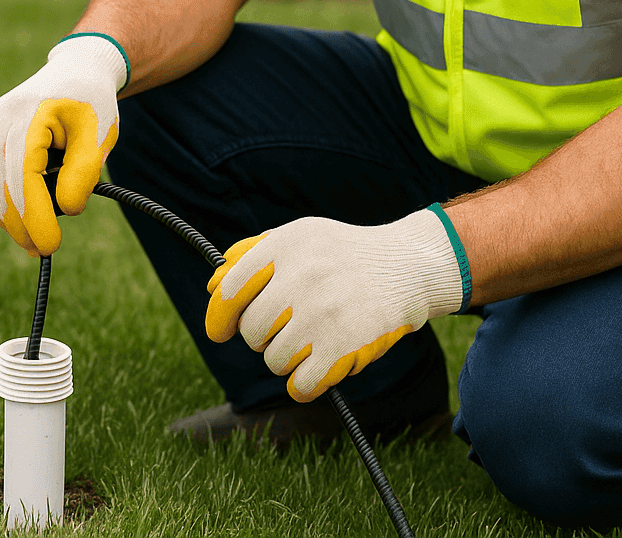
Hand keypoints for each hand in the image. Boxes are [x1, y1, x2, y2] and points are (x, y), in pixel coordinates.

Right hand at [0, 34, 126, 254]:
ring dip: (8, 219)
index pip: (22, 177)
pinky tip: (26, 215)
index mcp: (28, 115)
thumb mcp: (100, 134)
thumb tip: (67, 210)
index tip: (51, 244)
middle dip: (20, 226)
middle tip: (45, 247)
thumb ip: (84, 172)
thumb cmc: (91, 101)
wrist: (75, 72)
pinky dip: (2, 204)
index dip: (34, 217)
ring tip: (37, 234)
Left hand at [204, 209, 467, 400]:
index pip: (230, 291)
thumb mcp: (299, 237)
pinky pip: (301, 384)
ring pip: (275, 360)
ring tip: (313, 340)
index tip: (221, 332)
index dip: (219, 318)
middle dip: (264, 338)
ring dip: (289, 359)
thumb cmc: (344, 254)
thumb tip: (213, 288)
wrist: (408, 266)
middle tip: (288, 329)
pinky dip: (305, 384)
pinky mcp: (342, 346)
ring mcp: (321, 313)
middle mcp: (300, 277)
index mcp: (284, 247)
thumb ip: (252, 255)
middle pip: (252, 332)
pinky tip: (319, 368)